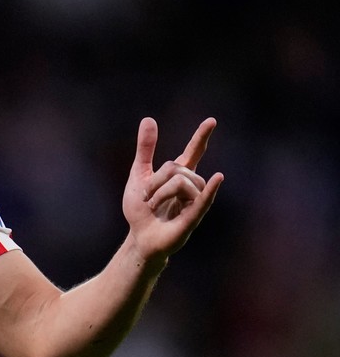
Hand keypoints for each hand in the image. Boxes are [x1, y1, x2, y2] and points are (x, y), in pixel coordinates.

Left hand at [122, 117, 224, 263]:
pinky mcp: (193, 217)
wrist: (138, 237)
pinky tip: (218, 178)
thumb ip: (146, 149)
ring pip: (180, 182)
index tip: (211, 120)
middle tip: (147, 197)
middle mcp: (191, 186)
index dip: (201, 137)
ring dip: (159, 193)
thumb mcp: (139, 174)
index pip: (194, 152)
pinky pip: (202, 200)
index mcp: (179, 176)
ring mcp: (194, 201)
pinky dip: (209, 190)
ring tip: (153, 207)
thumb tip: (149, 119)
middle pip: (176, 168)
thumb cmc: (140, 210)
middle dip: (155, 181)